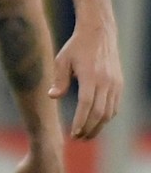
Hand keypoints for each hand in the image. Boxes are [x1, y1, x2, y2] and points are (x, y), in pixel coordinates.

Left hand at [50, 23, 121, 137]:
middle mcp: (106, 82)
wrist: (99, 33)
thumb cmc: (76, 46)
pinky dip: (106, 117)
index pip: (86, 104)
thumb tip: (53, 97)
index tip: (73, 133)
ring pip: (109, 112)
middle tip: (78, 139)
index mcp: (91, 76)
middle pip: (99, 113)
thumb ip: (59, 80)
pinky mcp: (119, 84)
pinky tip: (95, 122)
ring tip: (86, 135)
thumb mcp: (62, 60)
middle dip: (89, 129)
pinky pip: (115, 106)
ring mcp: (115, 84)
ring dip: (98, 126)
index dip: (80, 121)